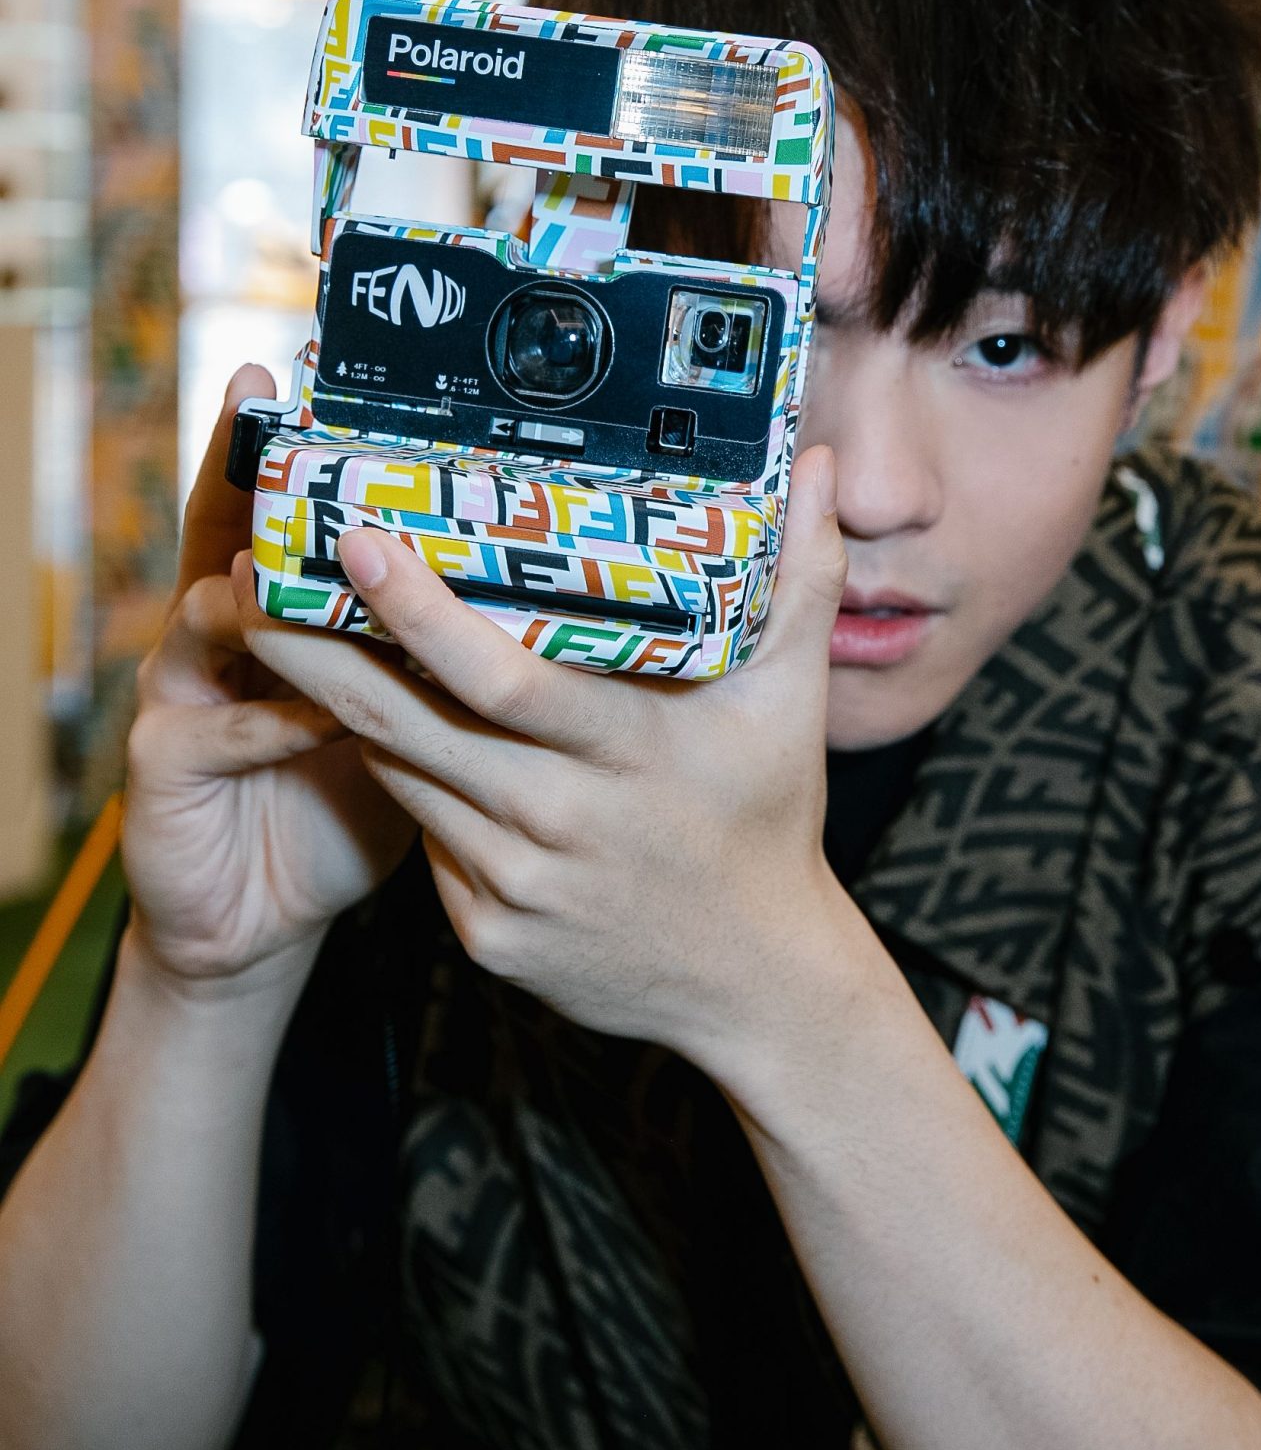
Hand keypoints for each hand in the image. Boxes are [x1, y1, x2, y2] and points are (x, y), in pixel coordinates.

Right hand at [123, 367, 415, 992]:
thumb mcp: (415, 707)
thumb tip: (573, 584)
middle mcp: (221, 628)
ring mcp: (181, 689)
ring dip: (273, 593)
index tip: (298, 369)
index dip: (283, 440)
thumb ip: (455, 646)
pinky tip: (327, 713)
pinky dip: (275, 718)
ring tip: (323, 566)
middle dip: (247, 467)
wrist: (261, 914)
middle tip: (270, 405)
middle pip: (225, 528)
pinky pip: (217, 727)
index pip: (280, 504)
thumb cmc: (350, 796)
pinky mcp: (163, 763)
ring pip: (214, 613)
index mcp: (283, 604)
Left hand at [234, 446, 867, 1075]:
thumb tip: (817, 465)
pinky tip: (371, 729)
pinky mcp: (487, 937)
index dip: (424, 617)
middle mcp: (563, 825)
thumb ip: (803, 576)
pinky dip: (405, 782)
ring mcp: (518, 888)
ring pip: (408, 778)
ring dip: (345, 709)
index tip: (361, 544)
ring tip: (286, 630)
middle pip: (414, 728)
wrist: (756, 984)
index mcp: (631, 757)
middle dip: (321, 652)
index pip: (506, 680)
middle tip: (254, 578)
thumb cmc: (769, 817)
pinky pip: (427, 840)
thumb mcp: (795, 699)